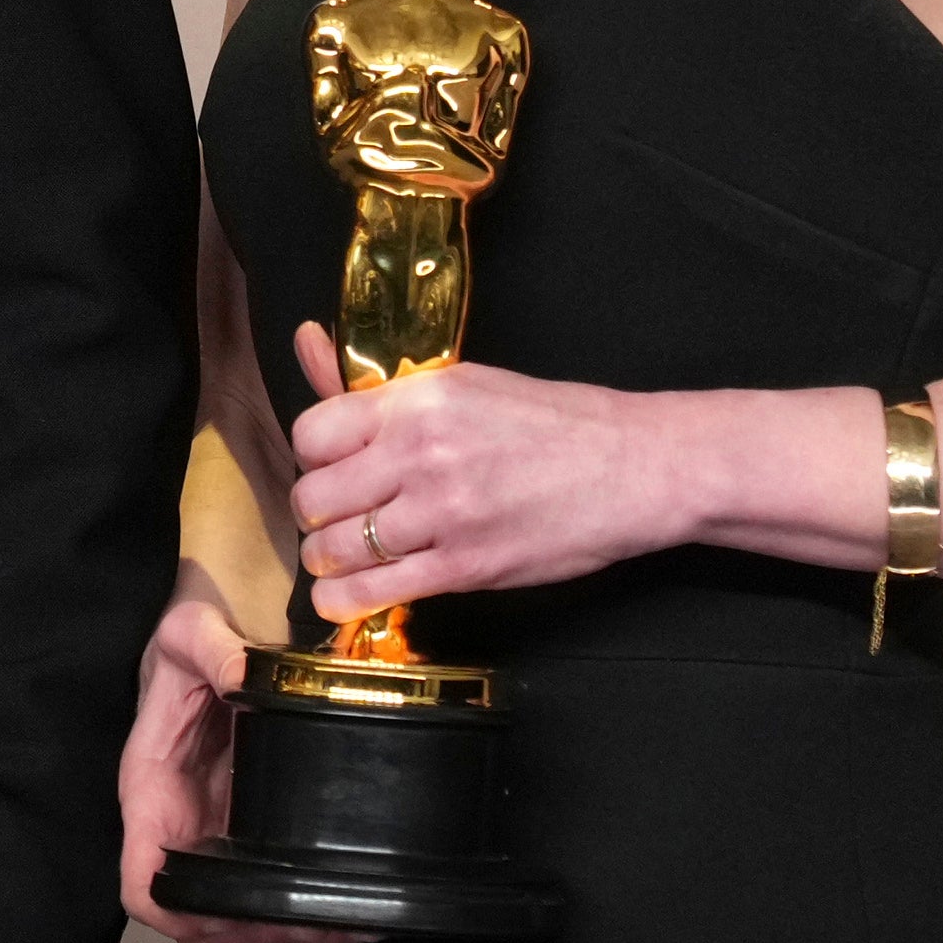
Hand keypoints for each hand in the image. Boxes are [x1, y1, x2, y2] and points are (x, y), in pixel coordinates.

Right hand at [117, 570, 365, 942]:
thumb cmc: (183, 644)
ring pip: (234, 913)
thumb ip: (213, 649)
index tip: (230, 918)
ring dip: (282, 931)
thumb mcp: (190, 632)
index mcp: (150, 792)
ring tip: (343, 927)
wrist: (204, 636)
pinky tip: (350, 907)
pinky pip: (265, 883)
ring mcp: (213, 832)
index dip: (179, 914)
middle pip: (196, 917)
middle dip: (250, 934)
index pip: (142, 882)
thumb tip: (243, 676)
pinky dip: (303, 907)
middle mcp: (178, 824)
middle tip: (312, 927)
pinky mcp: (247, 827)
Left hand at [281, 323, 681, 616]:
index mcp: (416, 400)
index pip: (312, 434)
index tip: (330, 468)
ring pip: (335, 549)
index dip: (313, 458)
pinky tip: (348, 596)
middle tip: (336, 517)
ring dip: (327, 559)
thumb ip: (378, 384)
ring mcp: (441, 513)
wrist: (634, 467)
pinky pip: (375, 591)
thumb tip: (308, 342)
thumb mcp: (462, 384)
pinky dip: (348, 599)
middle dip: (315, 513)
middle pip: (313, 496)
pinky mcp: (466, 566)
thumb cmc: (553, 424)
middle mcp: (420, 453)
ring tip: (341, 558)